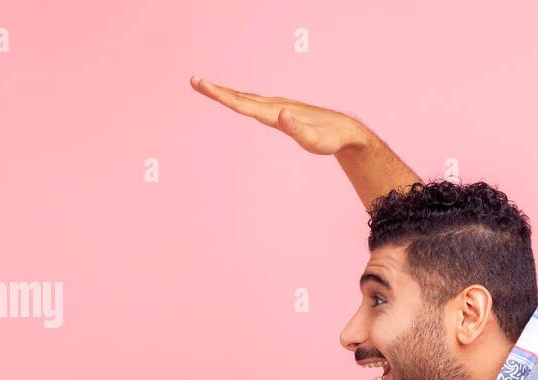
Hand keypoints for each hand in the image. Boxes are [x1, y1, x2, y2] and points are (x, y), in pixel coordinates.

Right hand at [189, 76, 367, 155]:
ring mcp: (277, 108)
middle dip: (216, 91)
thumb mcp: (314, 140)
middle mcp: (274, 106)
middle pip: (240, 97)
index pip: (243, 103)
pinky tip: (236, 99)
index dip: (221, 96)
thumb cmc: (329, 138)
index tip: (202, 85)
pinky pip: (255, 104)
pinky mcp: (281, 112)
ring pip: (246, 99)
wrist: (344, 130)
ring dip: (226, 93)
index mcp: (276, 113)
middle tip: (194, 81)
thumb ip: (297, 129)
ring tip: (207, 87)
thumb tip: (281, 115)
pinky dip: (240, 99)